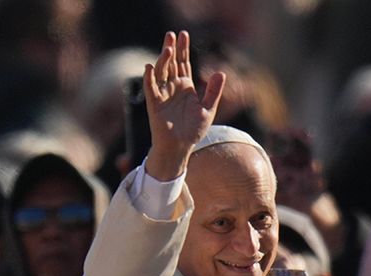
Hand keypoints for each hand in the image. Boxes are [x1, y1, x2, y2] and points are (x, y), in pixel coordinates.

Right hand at [141, 30, 225, 179]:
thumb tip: (220, 72)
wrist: (180, 147)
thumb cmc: (193, 131)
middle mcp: (173, 88)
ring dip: (163, 60)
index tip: (184, 34)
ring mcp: (163, 95)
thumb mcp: (208, 109)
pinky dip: (150, 78)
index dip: (183, 49)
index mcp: (185, 87)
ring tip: (168, 49)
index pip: (183, 63)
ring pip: (161, 73)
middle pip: (171, 64)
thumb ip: (213, 92)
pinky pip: (151, 89)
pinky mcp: (154, 105)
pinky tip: (150, 67)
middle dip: (171, 49)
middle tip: (172, 34)